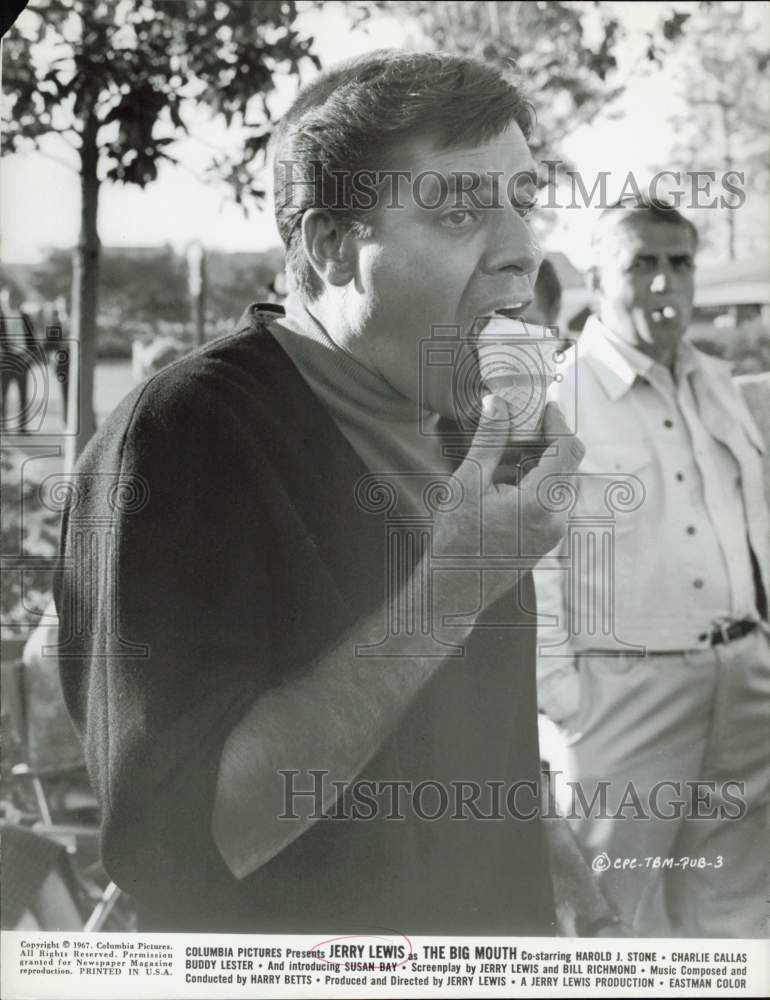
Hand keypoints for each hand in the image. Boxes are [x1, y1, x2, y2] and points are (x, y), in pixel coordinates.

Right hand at [435, 395, 583, 555]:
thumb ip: (489, 440)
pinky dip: (533, 483)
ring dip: (535, 463)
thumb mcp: (468, 481)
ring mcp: (555, 531)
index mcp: (541, 501)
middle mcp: (557, 518)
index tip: (545, 405)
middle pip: (566, 464)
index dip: (559, 422)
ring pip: (558, 482)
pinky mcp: (547, 539)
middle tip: (516, 424)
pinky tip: (501, 483)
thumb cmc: (456, 538)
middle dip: (544, 441)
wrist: (454, 589)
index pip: (569, 449)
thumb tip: (498, 403)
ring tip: (499, 458)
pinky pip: (551, 501)